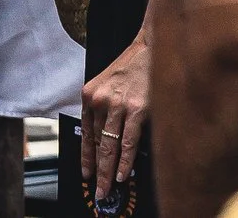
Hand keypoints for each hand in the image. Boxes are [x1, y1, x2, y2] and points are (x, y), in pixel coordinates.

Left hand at [81, 34, 148, 203]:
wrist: (151, 46)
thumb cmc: (132, 65)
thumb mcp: (109, 84)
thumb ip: (104, 109)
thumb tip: (108, 143)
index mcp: (90, 95)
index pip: (86, 134)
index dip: (86, 158)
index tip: (86, 175)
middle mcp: (100, 101)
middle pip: (97, 144)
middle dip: (97, 171)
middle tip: (98, 191)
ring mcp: (118, 106)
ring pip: (110, 147)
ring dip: (109, 172)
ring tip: (108, 188)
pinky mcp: (137, 109)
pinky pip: (128, 142)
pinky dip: (125, 161)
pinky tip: (124, 175)